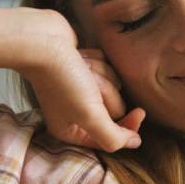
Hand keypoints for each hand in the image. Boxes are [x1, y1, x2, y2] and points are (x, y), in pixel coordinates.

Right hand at [22, 32, 144, 151]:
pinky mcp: (82, 69)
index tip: (140, 112)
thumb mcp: (90, 116)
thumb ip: (113, 136)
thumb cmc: (64, 80)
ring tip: (84, 69)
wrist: (44, 41)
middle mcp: (73, 113)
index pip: (110, 138)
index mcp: (71, 131)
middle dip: (106, 94)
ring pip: (111, 86)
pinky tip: (82, 58)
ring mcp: (77, 90)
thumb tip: (134, 142)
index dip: (127, 127)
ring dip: (102, 76)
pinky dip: (98, 62)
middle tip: (88, 84)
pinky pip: (106, 68)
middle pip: (113, 110)